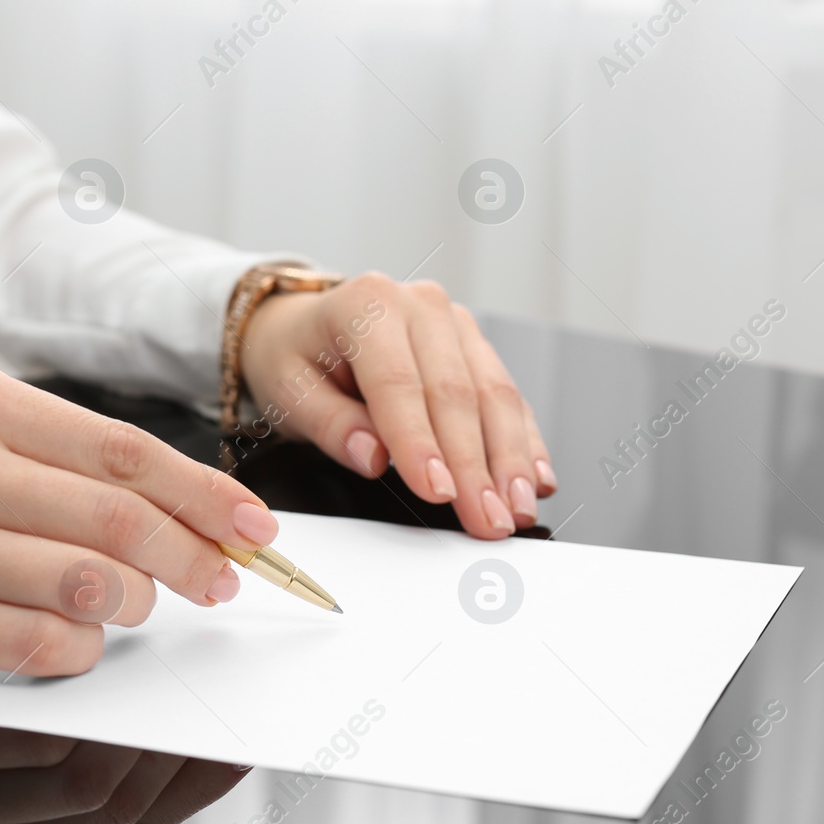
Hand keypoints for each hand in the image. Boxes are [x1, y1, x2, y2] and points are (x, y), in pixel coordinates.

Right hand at [0, 365, 282, 674]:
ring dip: (136, 606)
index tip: (256, 526)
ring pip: (83, 588)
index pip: (125, 452)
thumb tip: (171, 499)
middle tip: (223, 580)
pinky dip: (79, 652)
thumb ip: (50, 445)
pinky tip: (80, 641)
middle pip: (118, 520)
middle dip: (194, 558)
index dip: (206, 494)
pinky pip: (30, 648)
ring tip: (141, 604)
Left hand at [237, 274, 554, 538]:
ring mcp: (455, 325)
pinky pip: (508, 397)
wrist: (302, 326)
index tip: (439, 492)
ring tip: (515, 509)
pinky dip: (524, 441)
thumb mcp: (289, 391)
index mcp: (368, 303)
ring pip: (494, 395)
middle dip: (476, 465)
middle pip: (457, 393)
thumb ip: (330, 425)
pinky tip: (535, 479)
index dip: (422, 443)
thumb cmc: (295, 357)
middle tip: (487, 519)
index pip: (400, 384)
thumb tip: (373, 457)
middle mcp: (420, 306)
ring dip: (510, 459)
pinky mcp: (475, 348)